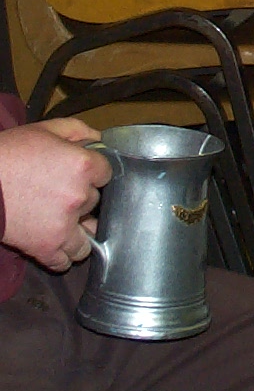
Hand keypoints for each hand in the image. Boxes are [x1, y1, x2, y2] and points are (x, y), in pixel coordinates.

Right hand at [0, 119, 111, 270]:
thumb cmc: (8, 154)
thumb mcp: (44, 129)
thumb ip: (78, 131)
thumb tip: (98, 139)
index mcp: (82, 166)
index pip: (107, 173)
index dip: (93, 173)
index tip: (81, 174)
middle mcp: (78, 196)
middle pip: (94, 201)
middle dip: (81, 197)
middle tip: (60, 192)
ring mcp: (64, 225)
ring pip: (88, 235)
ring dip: (79, 229)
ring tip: (63, 221)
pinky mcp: (45, 247)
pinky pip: (66, 261)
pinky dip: (63, 254)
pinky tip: (56, 242)